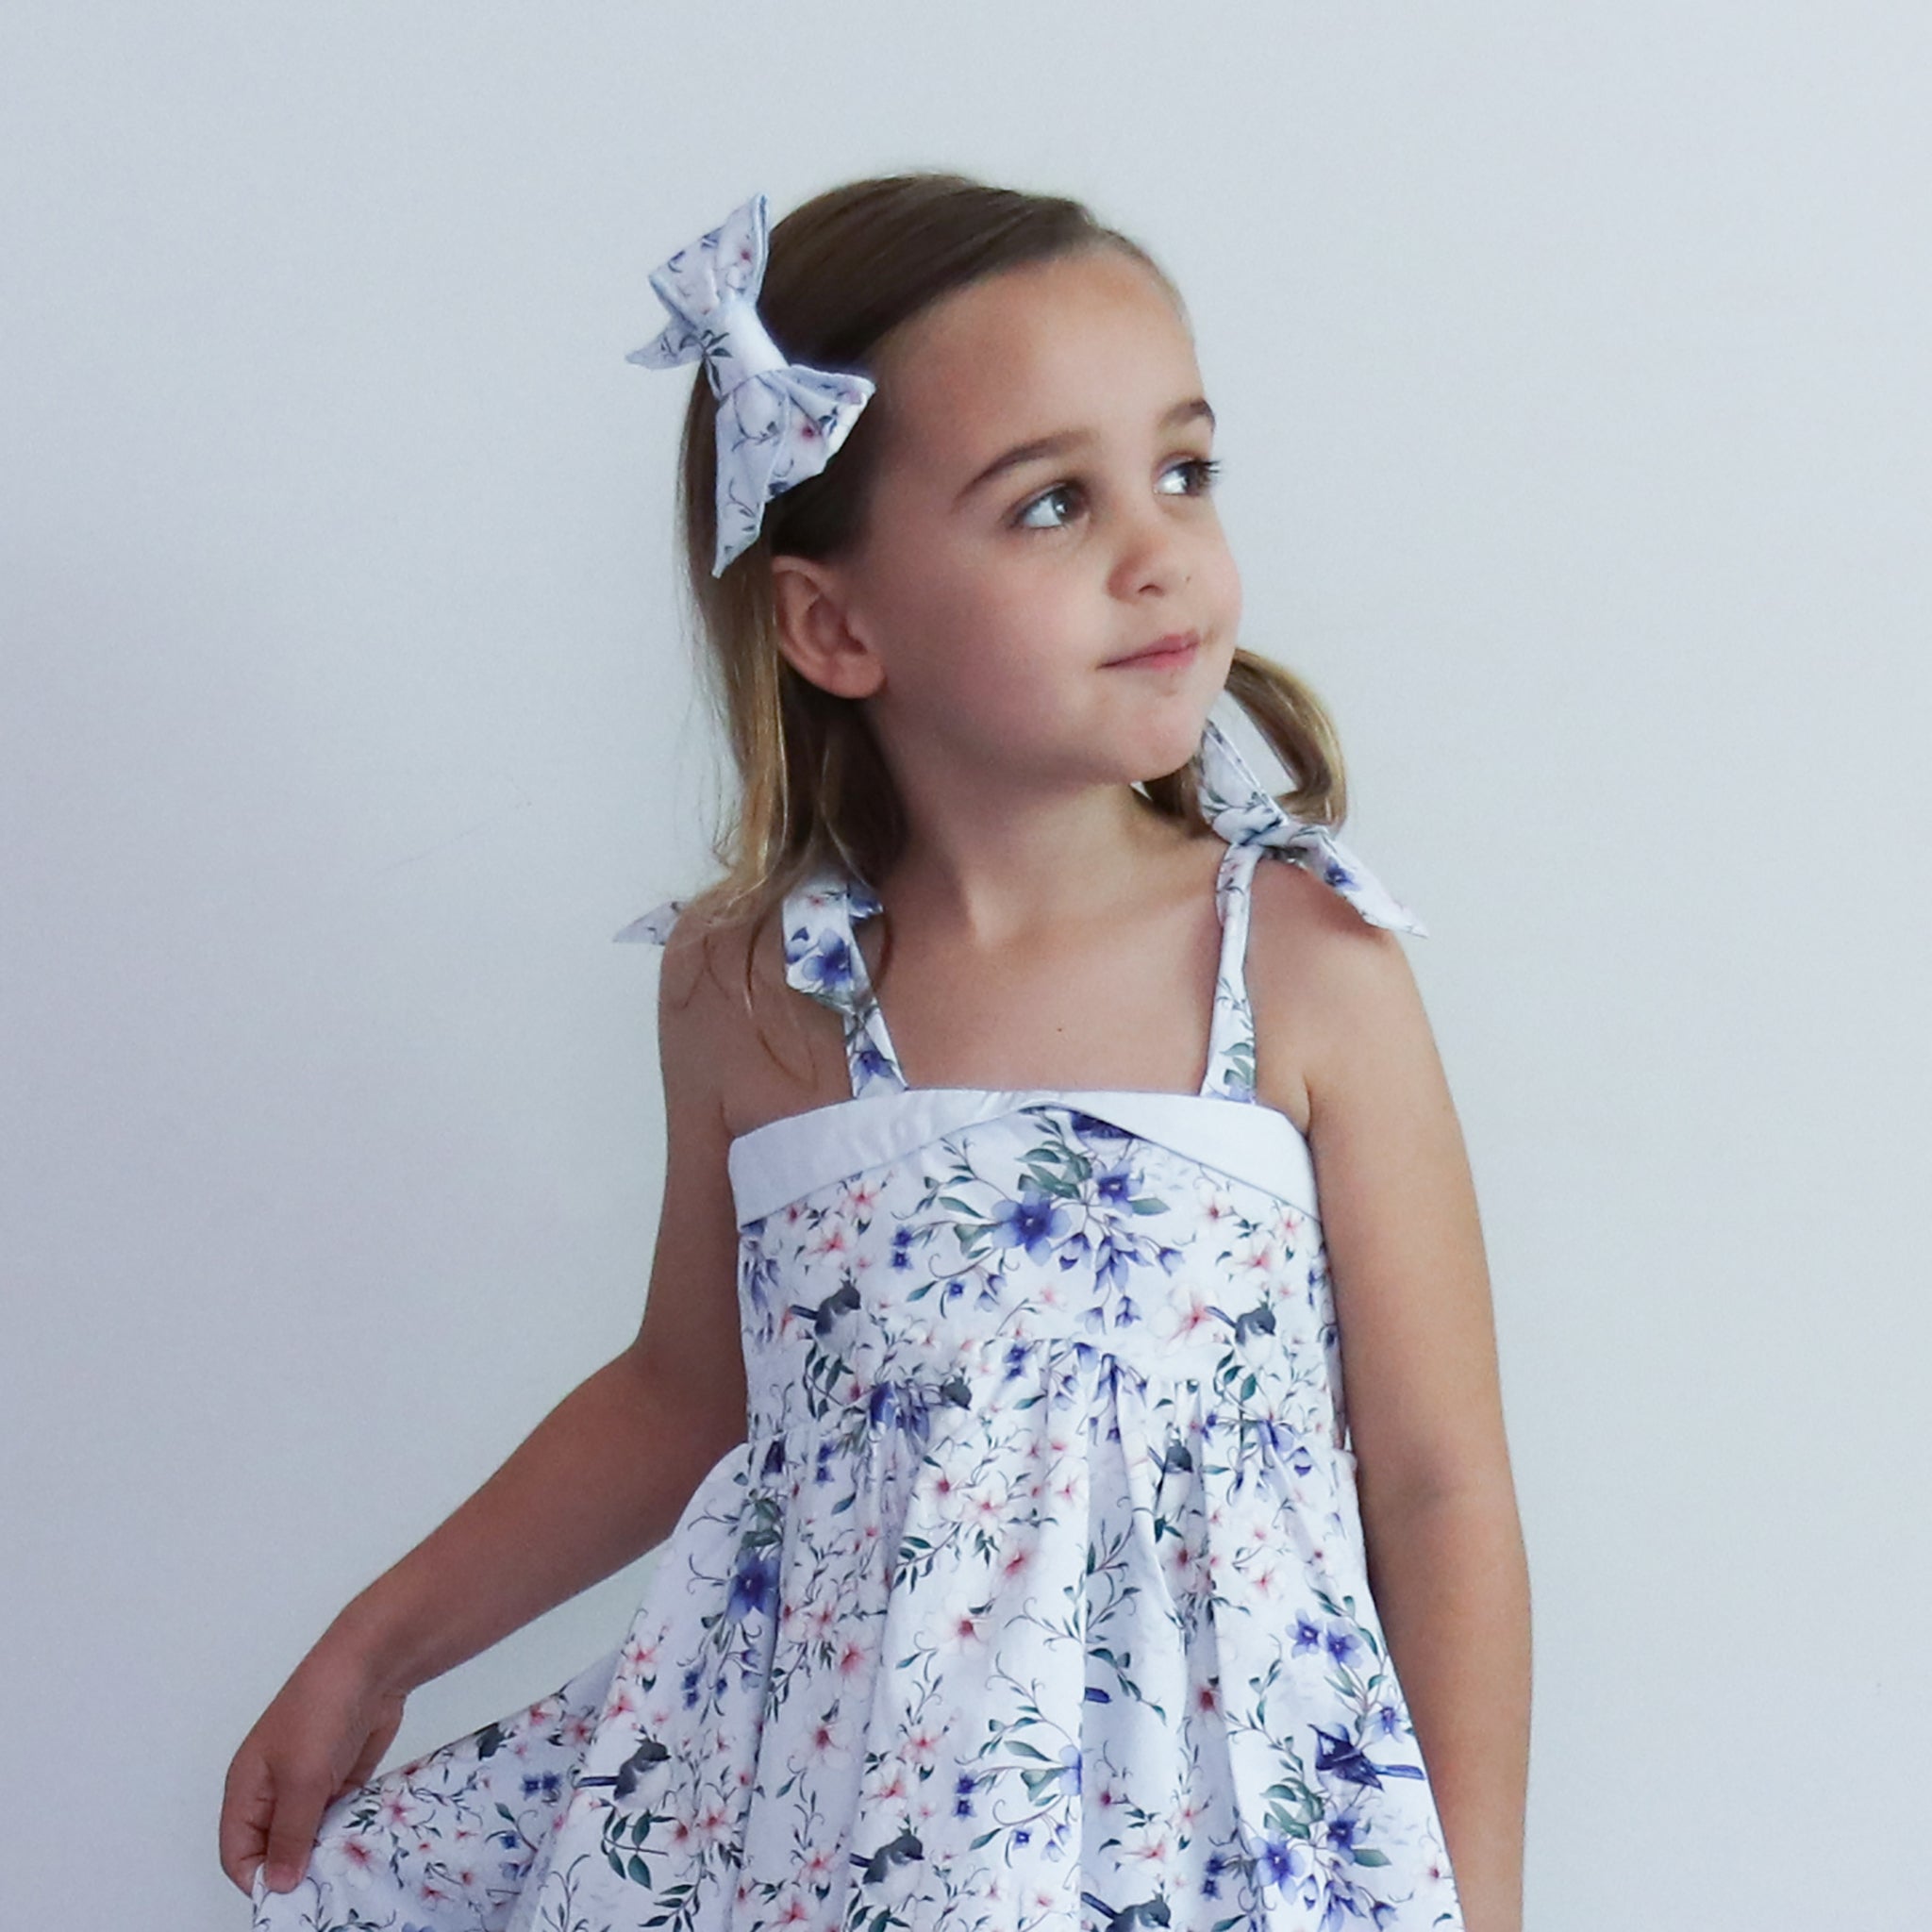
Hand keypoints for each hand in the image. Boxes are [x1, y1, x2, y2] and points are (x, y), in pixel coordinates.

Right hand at [218, 1637, 407, 1896]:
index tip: (293, 1901)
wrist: (372, 1665)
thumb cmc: (322, 1710)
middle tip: (327, 1890)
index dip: (260, 1880)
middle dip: (297, 1871)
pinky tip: (364, 1849)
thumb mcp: (301, 1778)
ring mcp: (309, 1786)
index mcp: (247, 1789)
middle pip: (275, 1850)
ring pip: (309, 1838)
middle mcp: (274, 1792)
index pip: (239, 1854)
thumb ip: (290, 1834)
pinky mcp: (341, 1781)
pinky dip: (348, 1835)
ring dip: (326, 1855)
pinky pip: (338, 1821)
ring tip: (348, 1873)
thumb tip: (279, 1885)